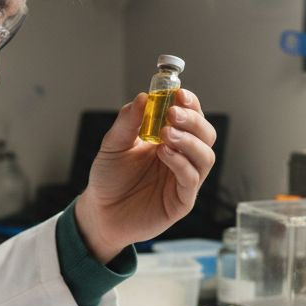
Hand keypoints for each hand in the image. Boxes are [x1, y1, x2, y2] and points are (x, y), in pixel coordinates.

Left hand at [74, 90, 217, 260]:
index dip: (190, 104)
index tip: (179, 94)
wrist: (100, 212)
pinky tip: (164, 154)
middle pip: (205, 134)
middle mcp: (182, 157)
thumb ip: (128, 121)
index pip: (191, 116)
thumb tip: (143, 97)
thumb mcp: (114, 144)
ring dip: (189, 141)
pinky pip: (192, 179)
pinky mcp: (182, 201)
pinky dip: (181, 163)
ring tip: (166, 134)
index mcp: (169, 139)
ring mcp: (184, 179)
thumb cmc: (110, 178)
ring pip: (205, 156)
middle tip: (174, 114)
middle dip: (193, 120)